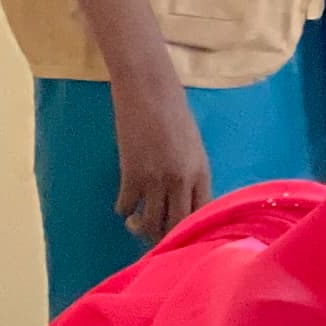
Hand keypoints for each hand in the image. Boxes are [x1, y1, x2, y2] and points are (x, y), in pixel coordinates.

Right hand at [111, 65, 211, 244]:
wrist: (148, 87)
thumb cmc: (173, 110)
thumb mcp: (192, 144)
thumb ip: (190, 173)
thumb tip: (182, 200)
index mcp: (201, 171)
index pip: (201, 216)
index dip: (190, 231)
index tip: (179, 236)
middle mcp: (181, 180)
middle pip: (176, 226)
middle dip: (165, 238)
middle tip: (155, 237)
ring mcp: (155, 179)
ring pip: (150, 224)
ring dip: (141, 229)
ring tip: (136, 222)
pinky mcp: (131, 174)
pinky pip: (126, 207)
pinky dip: (124, 210)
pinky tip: (125, 204)